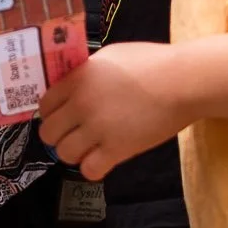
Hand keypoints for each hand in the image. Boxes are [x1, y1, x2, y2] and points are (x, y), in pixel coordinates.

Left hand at [38, 42, 185, 179]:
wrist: (183, 81)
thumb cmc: (152, 63)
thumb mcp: (110, 57)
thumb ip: (87, 72)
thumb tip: (73, 84)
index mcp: (78, 79)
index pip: (44, 105)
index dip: (51, 113)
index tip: (62, 117)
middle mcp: (81, 104)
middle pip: (48, 132)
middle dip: (59, 135)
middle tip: (74, 134)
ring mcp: (98, 128)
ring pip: (65, 154)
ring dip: (75, 153)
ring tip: (90, 147)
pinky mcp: (118, 149)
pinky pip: (89, 170)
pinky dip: (93, 168)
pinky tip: (104, 159)